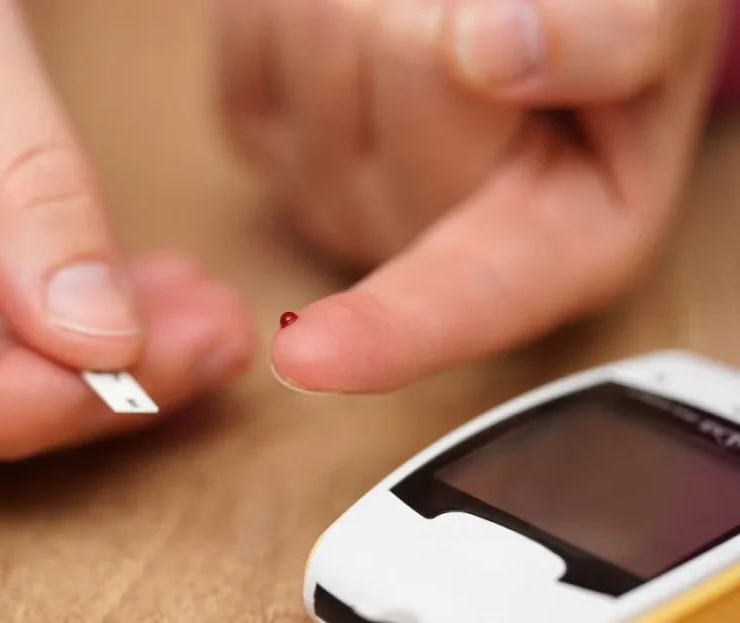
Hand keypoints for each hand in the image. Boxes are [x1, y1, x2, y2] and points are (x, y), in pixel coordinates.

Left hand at [216, 0, 722, 392]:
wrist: (529, 15)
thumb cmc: (609, 32)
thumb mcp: (660, 27)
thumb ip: (613, 42)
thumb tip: (497, 52)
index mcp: (551, 244)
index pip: (462, 298)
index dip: (388, 327)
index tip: (309, 359)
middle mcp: (425, 241)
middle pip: (400, 81)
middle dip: (441, 19)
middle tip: (490, 14)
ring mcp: (330, 193)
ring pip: (322, 49)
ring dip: (372, 0)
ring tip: (434, 12)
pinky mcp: (261, 135)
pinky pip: (260, 41)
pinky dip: (300, 5)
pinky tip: (361, 18)